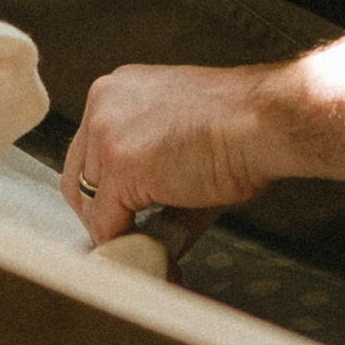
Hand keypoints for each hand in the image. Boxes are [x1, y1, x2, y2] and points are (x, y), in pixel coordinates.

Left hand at [62, 59, 286, 242]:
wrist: (265, 121)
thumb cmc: (243, 125)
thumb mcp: (184, 143)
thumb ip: (158, 183)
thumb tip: (154, 231)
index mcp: (119, 91)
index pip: (89, 151)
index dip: (106, 191)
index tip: (125, 215)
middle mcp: (103, 105)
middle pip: (79, 177)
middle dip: (103, 215)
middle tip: (132, 240)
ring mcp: (106, 135)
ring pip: (90, 204)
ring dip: (118, 232)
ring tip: (149, 250)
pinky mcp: (119, 167)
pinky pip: (108, 224)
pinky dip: (127, 245)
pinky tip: (155, 253)